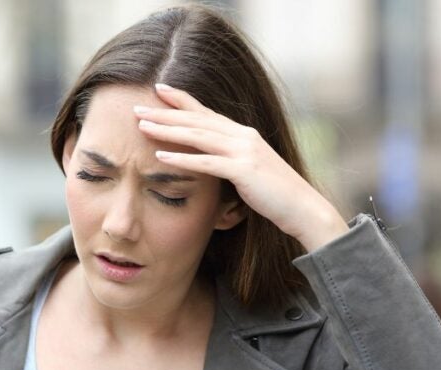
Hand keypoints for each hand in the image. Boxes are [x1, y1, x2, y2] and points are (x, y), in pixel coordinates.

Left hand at [134, 83, 348, 251]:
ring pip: (198, 136)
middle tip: (137, 108)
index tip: (158, 90)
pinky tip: (161, 157)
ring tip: (142, 127)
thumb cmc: (274, 194)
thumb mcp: (248, 170)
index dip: (181, 100)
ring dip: (168, 130)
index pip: (206, 113)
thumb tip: (207, 159)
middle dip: (165, 113)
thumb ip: (228, 160)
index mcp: (243, 134)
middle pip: (196, 120)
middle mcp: (243, 136)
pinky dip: (182, 159)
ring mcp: (244, 151)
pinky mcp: (244, 170)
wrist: (304, 208)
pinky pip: (207, 163)